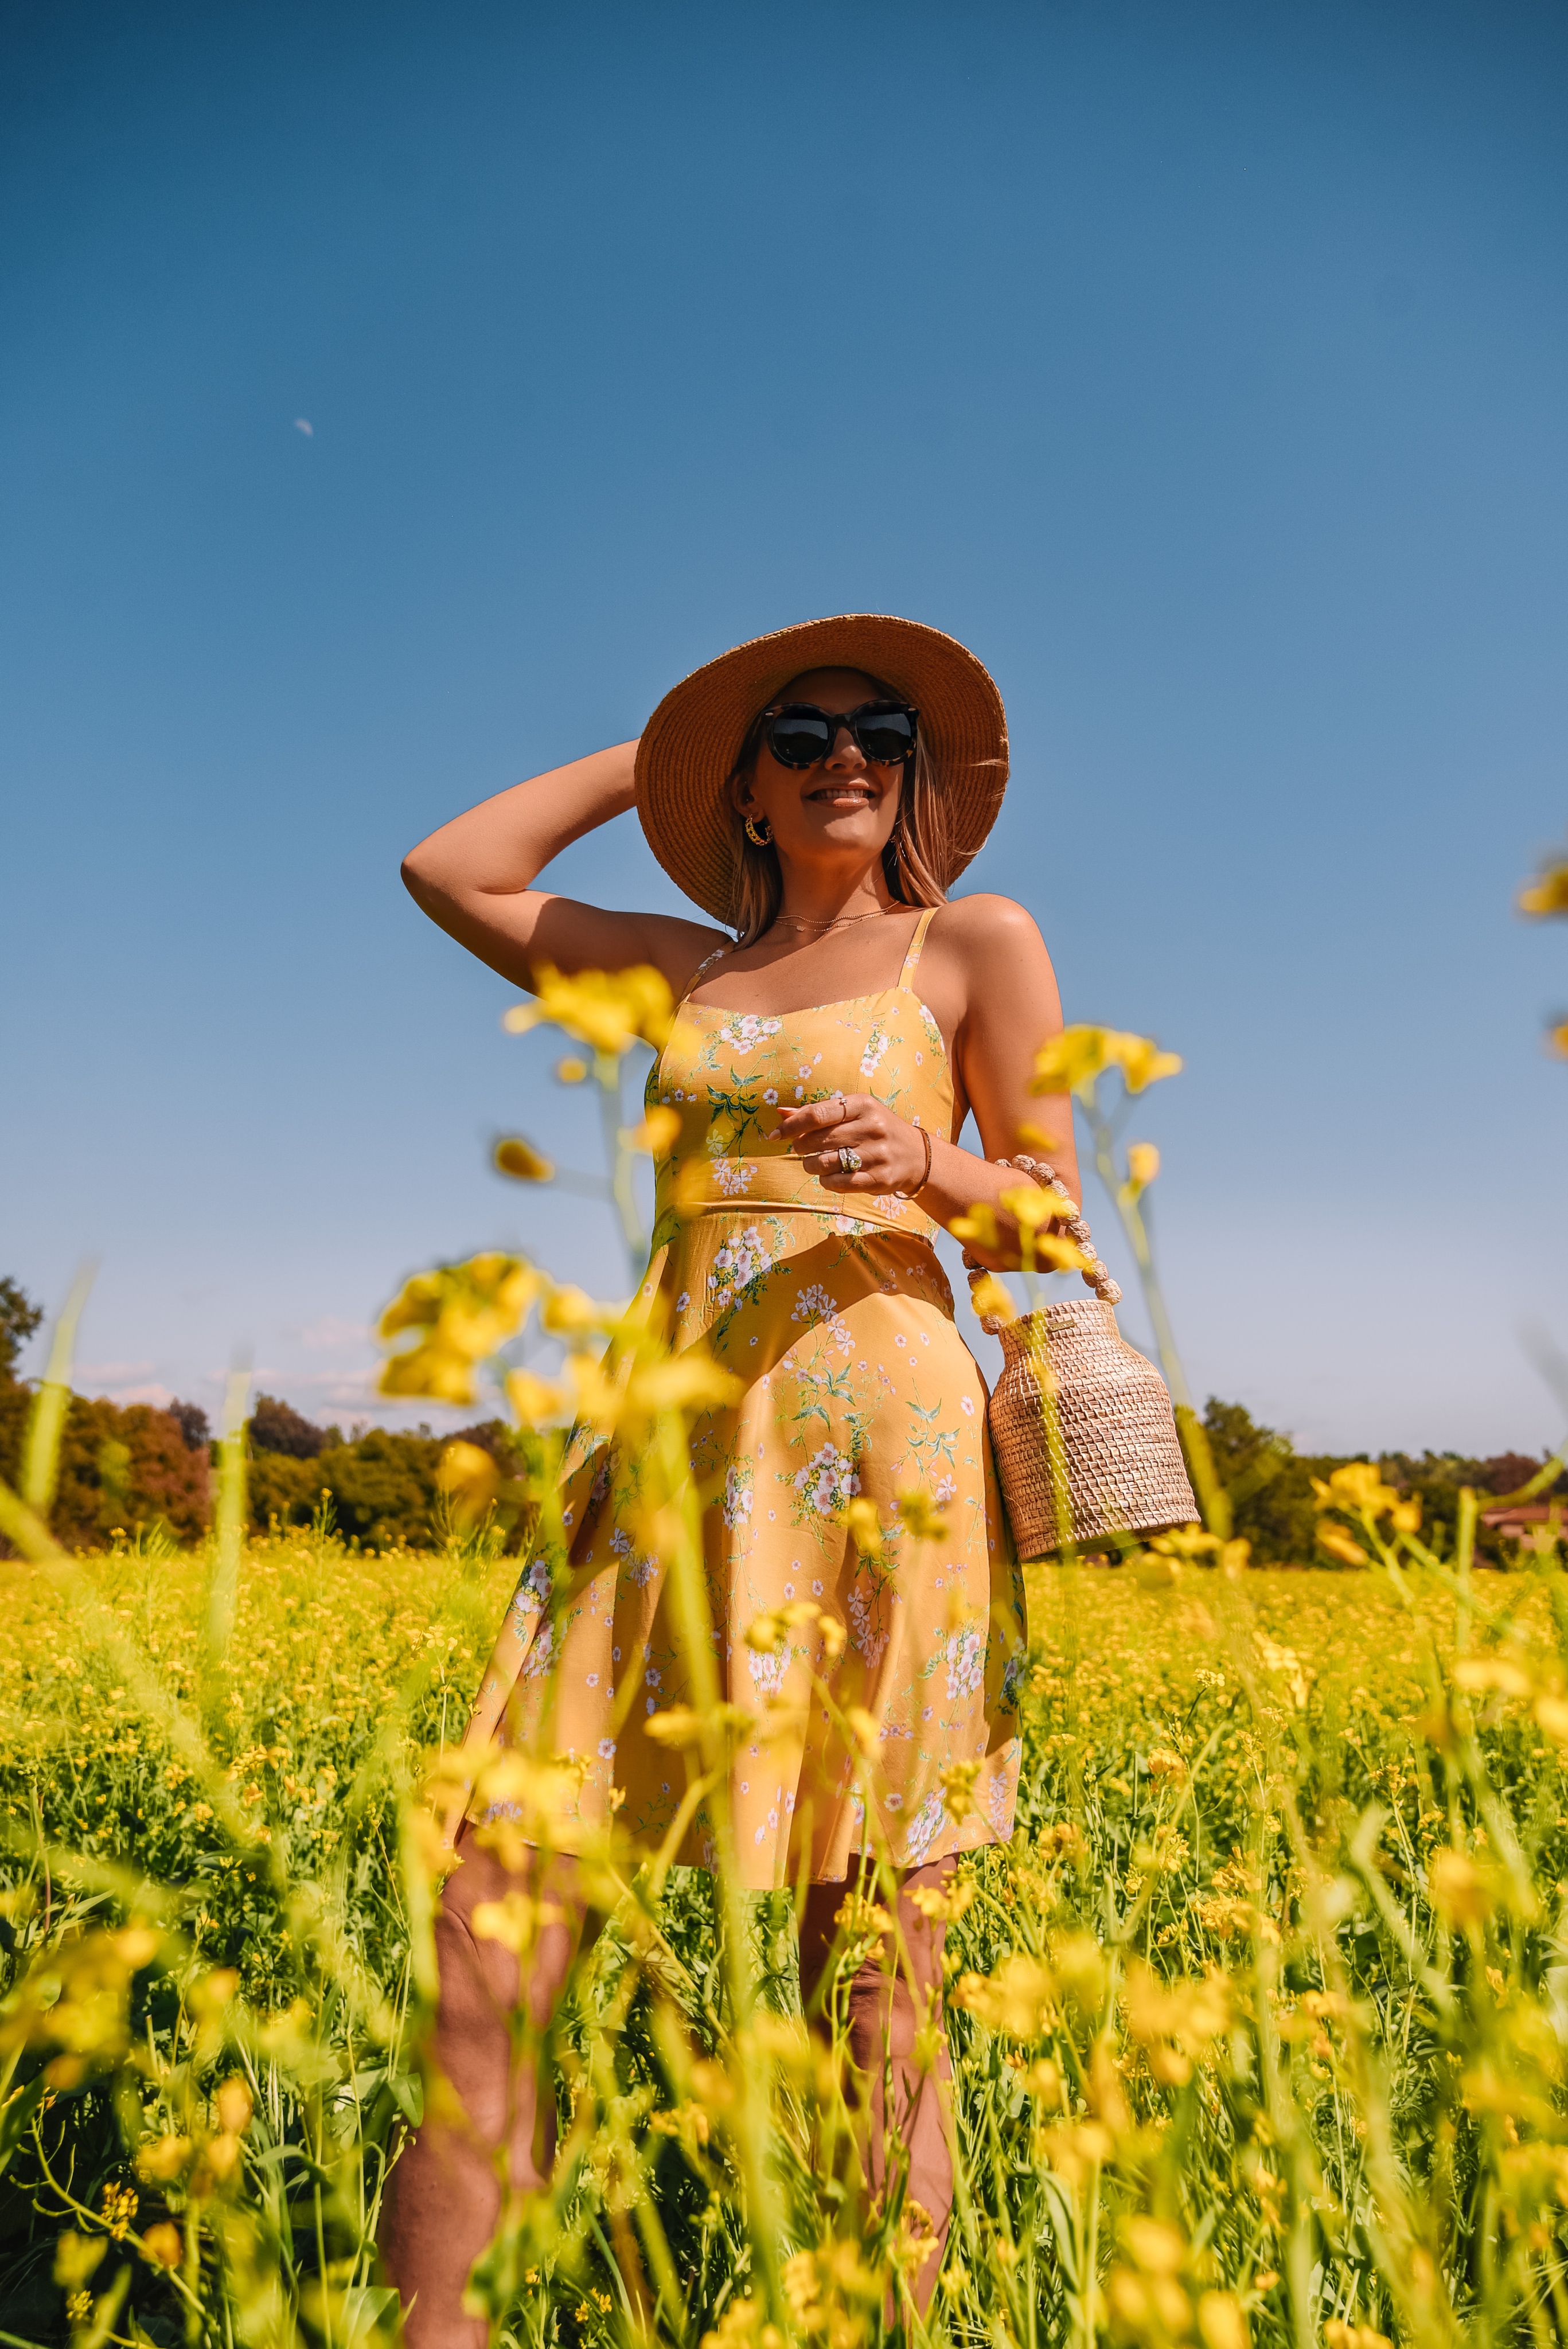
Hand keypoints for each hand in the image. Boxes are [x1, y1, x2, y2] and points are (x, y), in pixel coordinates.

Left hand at [774, 1091, 929, 1195]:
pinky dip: (826, 1181)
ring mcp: (877, 1155)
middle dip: (801, 1146)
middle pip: (818, 1140)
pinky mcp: (879, 1179)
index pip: (818, 1113)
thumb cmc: (875, 1129)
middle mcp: (872, 1128)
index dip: (792, 1125)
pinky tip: (829, 1176)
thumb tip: (780, 1113)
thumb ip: (817, 1112)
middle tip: (801, 1149)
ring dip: (811, 1165)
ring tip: (814, 1163)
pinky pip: (838, 1183)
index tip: (775, 1135)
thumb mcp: (853, 1112)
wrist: (916, 1155)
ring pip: (825, 1163)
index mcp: (863, 1105)